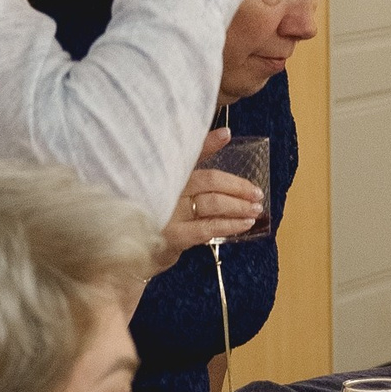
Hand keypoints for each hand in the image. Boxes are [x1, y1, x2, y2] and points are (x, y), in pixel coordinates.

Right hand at [150, 129, 263, 270]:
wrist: (133, 256)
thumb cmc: (159, 219)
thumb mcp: (170, 193)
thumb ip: (193, 170)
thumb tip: (224, 136)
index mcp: (165, 175)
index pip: (188, 156)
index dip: (208, 144)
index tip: (226, 135)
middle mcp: (165, 189)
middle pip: (208, 181)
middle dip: (237, 186)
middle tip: (257, 193)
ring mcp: (168, 213)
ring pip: (212, 203)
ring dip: (239, 206)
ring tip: (255, 209)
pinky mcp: (173, 236)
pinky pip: (208, 227)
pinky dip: (230, 224)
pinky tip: (244, 224)